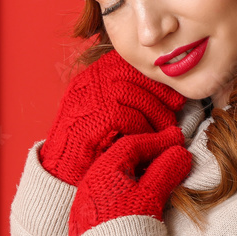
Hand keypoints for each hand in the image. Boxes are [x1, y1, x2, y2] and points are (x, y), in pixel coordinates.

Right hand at [40, 49, 186, 186]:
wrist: (61, 171)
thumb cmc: (89, 145)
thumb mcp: (105, 112)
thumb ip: (126, 97)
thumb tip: (166, 92)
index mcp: (91, 76)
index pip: (128, 64)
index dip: (154, 79)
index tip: (173, 96)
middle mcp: (88, 81)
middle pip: (133, 74)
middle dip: (159, 93)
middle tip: (175, 112)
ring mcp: (89, 97)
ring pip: (135, 96)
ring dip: (156, 114)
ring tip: (167, 131)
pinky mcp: (95, 117)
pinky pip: (130, 119)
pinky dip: (144, 131)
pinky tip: (149, 142)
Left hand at [67, 128, 191, 235]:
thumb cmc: (127, 229)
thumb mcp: (151, 196)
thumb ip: (166, 170)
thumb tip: (181, 153)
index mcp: (101, 170)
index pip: (131, 144)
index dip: (158, 140)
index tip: (178, 138)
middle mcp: (89, 181)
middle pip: (122, 158)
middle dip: (149, 153)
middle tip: (173, 152)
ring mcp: (87, 199)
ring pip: (117, 175)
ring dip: (140, 170)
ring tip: (163, 171)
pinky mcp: (89, 216)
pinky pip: (111, 191)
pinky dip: (130, 186)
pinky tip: (144, 192)